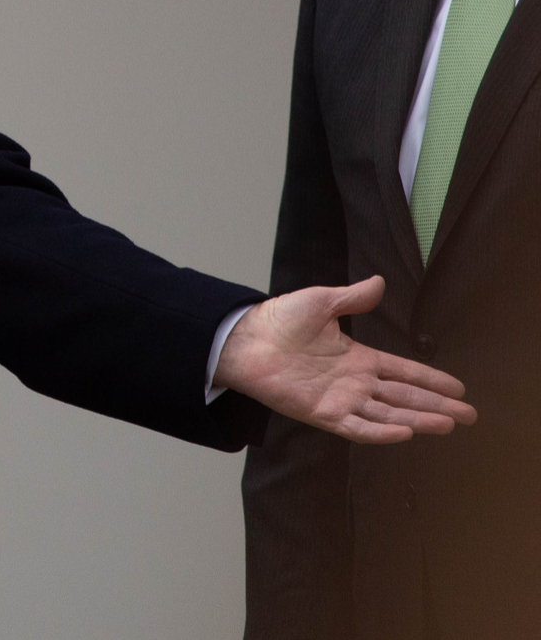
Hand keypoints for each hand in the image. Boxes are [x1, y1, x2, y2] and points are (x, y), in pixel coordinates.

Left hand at [214, 276, 475, 443]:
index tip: (458, 389)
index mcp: (358, 358)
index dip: (430, 380)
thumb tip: (379, 282)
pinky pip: (356, 427)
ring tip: (447, 425)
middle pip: (403, 397)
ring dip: (417, 419)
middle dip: (436, 406)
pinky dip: (379, 431)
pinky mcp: (321, 413)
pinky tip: (404, 432)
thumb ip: (353, 298)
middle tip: (468, 416)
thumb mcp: (322, 302)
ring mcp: (340, 399)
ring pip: (387, 414)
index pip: (403, 371)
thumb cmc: (280, 319)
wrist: (246, 338)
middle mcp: (354, 382)